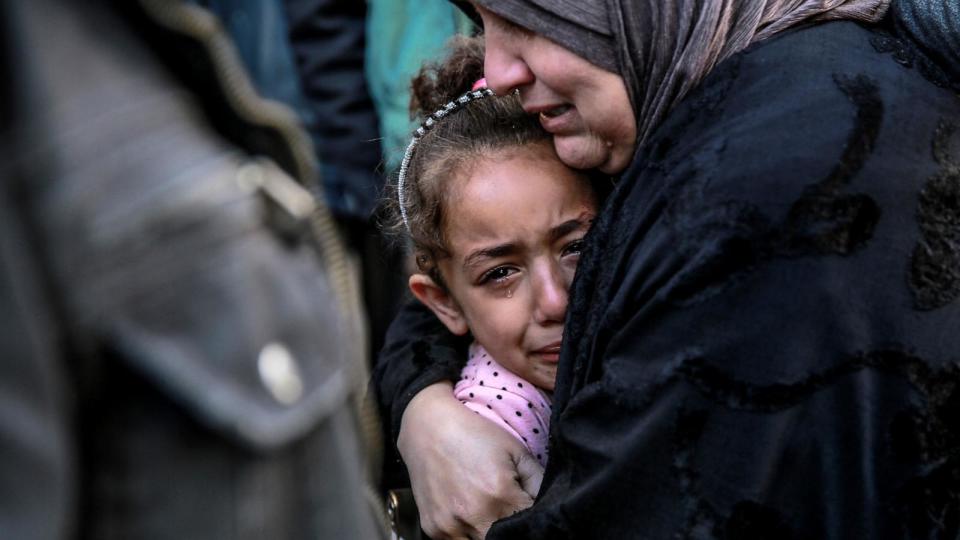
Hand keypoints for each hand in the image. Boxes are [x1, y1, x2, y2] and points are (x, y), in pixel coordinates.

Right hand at [398, 382, 543, 538]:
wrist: (428, 427)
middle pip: (506, 539)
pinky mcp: (433, 530)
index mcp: (499, 494)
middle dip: (512, 528)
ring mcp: (450, 526)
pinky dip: (467, 534)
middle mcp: (474, 515)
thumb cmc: (475, 434)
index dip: (532, 517)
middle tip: (508, 509)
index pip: (530, 524)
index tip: (526, 506)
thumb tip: (549, 507)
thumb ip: (539, 483)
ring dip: (488, 533)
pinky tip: (467, 512)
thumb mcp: (515, 450)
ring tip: (488, 510)